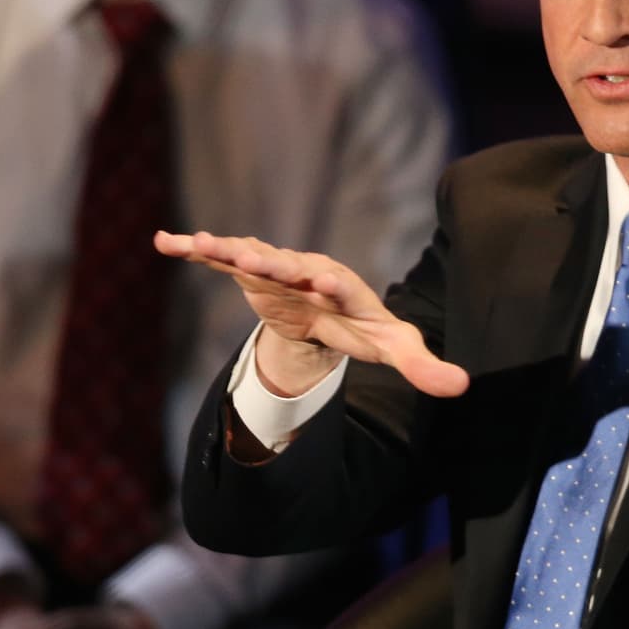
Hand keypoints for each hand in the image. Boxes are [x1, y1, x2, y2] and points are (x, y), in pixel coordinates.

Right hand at [154, 231, 468, 397]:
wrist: (328, 310)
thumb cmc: (363, 328)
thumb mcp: (393, 347)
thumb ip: (422, 365)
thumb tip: (463, 386)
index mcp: (344, 289)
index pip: (341, 286)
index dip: (334, 284)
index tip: (325, 279)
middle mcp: (309, 271)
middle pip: (291, 267)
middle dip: (273, 262)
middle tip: (251, 256)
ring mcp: (277, 268)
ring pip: (251, 257)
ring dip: (227, 249)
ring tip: (199, 243)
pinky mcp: (250, 271)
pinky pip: (222, 258)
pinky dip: (195, 249)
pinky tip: (165, 241)